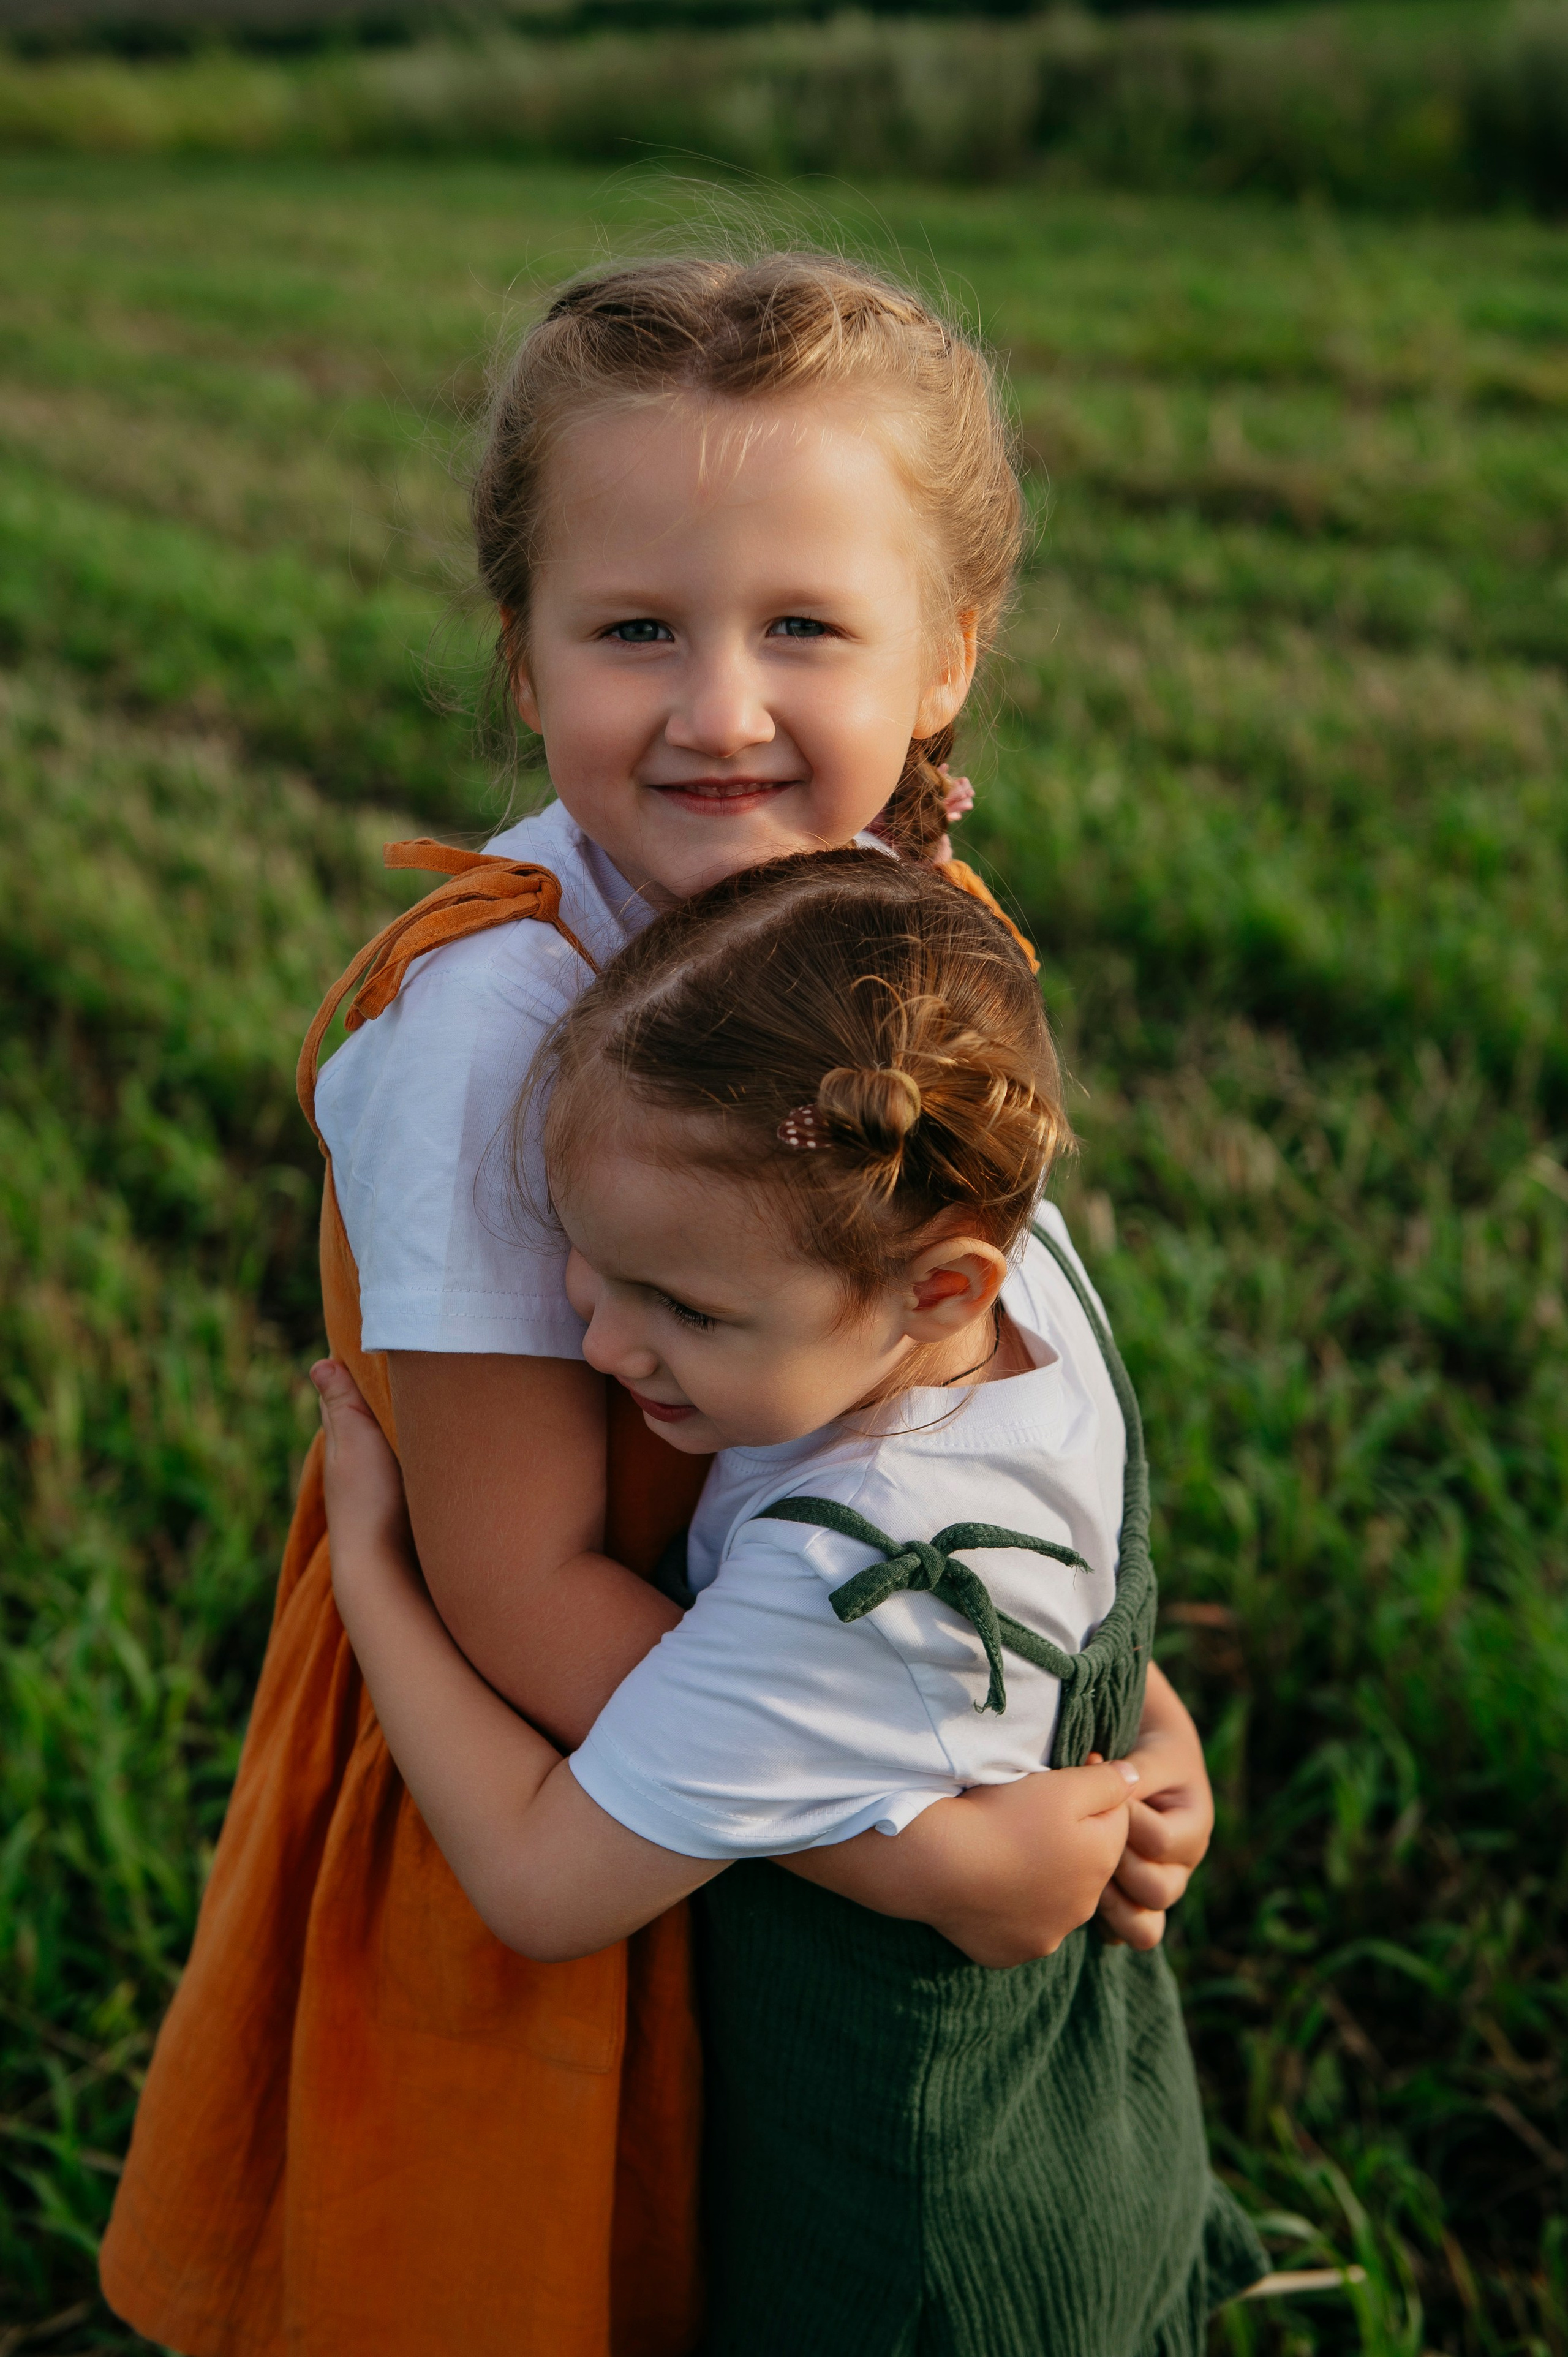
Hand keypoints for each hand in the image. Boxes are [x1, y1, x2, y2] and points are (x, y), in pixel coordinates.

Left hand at [311, 1358, 419, 1610]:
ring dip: (405, 1418)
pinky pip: (412, 1460)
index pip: (342, 1394)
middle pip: (366, 1415)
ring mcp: (382, 1483)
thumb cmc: (367, 1501)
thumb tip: (319, 1363)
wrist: (386, 1567)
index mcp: (341, 1441)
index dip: (355, 1367)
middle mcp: (358, 1461)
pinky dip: (420, 1445)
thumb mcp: (353, 1441)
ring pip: (391, 1438)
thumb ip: (341, 1404)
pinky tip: (438, 1441)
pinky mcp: (408, 1501)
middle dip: (382, 1389)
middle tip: (411, 1354)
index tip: (377, 1335)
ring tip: (431, 1389)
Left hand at [1096, 1664, 1213, 1950]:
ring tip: (1083, 1872)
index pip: (1159, 1841)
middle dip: (1117, 1863)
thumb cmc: (1150, 1755)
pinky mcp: (1133, 1903)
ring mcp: (1158, 1889)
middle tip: (1090, 1835)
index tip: (1103, 1793)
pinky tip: (1079, 1896)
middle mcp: (1181, 1867)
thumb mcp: (1150, 1756)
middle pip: (1158, 1891)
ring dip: (1110, 1903)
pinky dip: (1102, 1924)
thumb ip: (1133, 1772)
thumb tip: (1104, 1784)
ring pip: (1144, 1928)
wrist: (1148, 1765)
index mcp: (1193, 1829)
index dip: (1126, 1820)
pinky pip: (1121, 1935)